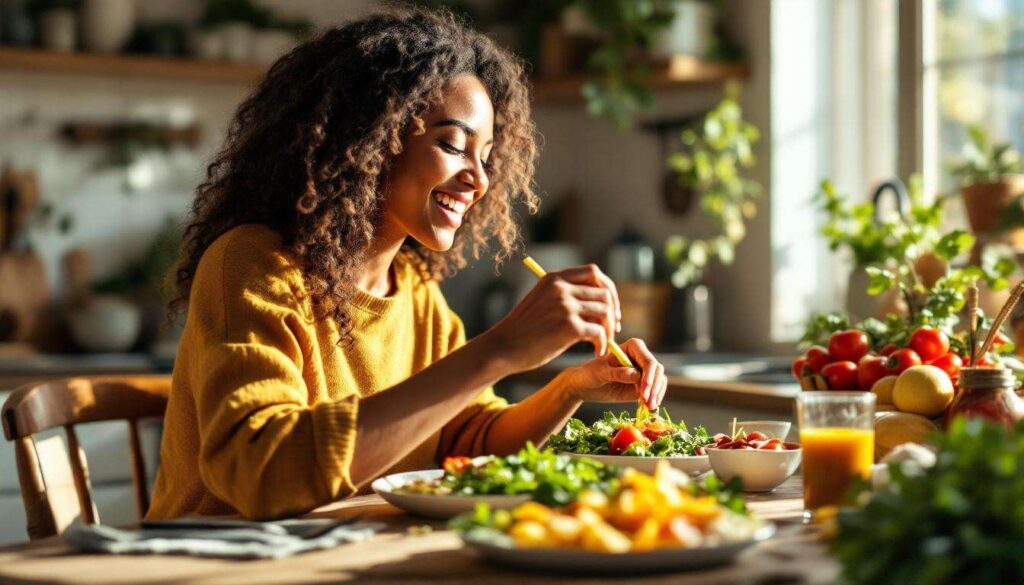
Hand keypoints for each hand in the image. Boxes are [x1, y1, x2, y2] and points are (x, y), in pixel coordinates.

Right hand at [484, 264, 620, 373]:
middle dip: (613, 312)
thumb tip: (601, 303)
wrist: (502, 348)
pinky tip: (596, 351)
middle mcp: (560, 288)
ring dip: (609, 330)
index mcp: (554, 278)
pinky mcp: (568, 326)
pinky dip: (603, 344)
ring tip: (603, 343)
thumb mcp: (542, 302)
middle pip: (604, 293)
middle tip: (612, 329)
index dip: (607, 289)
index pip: (594, 272)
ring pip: (605, 312)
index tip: (609, 307)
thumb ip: (565, 296)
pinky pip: (598, 332)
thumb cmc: (523, 330)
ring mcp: (564, 306)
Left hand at [560, 338, 666, 410]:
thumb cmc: (590, 373)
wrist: (586, 385)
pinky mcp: (644, 384)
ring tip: (649, 407)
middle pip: (657, 370)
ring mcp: (644, 371)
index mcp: (633, 347)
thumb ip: (617, 373)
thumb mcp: (600, 372)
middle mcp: (641, 356)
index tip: (643, 391)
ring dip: (656, 394)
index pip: (647, 360)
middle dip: (653, 387)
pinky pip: (656, 389)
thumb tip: (636, 374)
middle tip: (647, 402)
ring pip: (659, 380)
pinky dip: (655, 398)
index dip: (649, 375)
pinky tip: (649, 407)